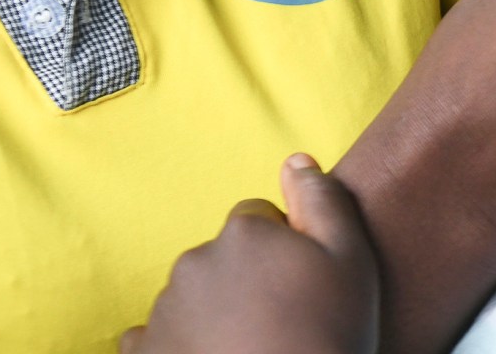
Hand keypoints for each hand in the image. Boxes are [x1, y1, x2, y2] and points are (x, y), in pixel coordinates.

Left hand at [121, 157, 377, 353]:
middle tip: (281, 319)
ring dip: (215, 312)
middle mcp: (195, 261)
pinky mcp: (144, 352)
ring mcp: (164, 310)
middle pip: (223, 257)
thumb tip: (296, 160)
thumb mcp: (351, 258)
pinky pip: (155, 338)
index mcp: (243, 232)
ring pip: (193, 296)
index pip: (257, 218)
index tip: (301, 284)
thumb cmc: (328, 335)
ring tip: (252, 345)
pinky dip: (179, 345)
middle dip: (246, 279)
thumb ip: (323, 199)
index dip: (284, 248)